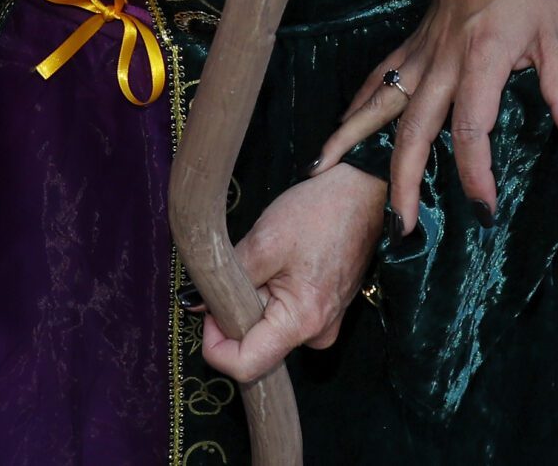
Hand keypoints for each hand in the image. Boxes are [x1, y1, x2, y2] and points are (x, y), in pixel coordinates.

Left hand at [199, 164, 384, 382]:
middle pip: (255, 345)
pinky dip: (271, 292)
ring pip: (267, 327)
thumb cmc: (319, 213)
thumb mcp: (263, 241)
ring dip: (255, 298)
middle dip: (237, 311)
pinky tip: (281, 261)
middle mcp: (317, 334)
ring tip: (268, 259)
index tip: (208, 311)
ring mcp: (323, 324)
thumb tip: (194, 303)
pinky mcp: (323, 310)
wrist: (363, 192)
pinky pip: (283, 314)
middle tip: (243, 268)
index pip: (246, 365)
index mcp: (303, 323)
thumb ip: (225, 277)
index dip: (215, 345)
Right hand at [314, 0, 557, 231]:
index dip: (476, 172)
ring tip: (324, 175)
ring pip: (381, 103)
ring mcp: (421, 52)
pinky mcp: (411, 44)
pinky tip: (338, 130)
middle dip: (404, 180)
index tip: (484, 208)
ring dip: (353, 140)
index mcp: (482, 60)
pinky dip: (355, 106)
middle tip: (402, 224)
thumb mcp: (557, 34)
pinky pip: (377, 78)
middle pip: (414, 129)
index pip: (472, 128)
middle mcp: (443, 61)